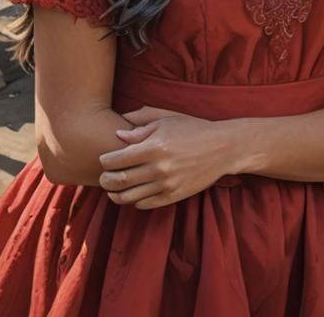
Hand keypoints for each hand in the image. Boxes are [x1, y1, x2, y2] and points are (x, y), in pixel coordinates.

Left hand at [98, 106, 237, 209]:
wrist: (221, 148)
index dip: (105, 161)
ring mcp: (166, 185)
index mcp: (154, 147)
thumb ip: (140, 125)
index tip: (103, 160)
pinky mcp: (173, 197)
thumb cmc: (192, 129)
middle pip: (120, 181)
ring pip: (129, 197)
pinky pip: (145, 204)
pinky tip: (133, 193)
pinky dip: (134, 201)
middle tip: (102, 178)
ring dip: (116, 195)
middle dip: (105, 180)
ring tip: (112, 189)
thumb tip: (118, 134)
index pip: (117, 160)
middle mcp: (158, 168)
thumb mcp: (167, 119)